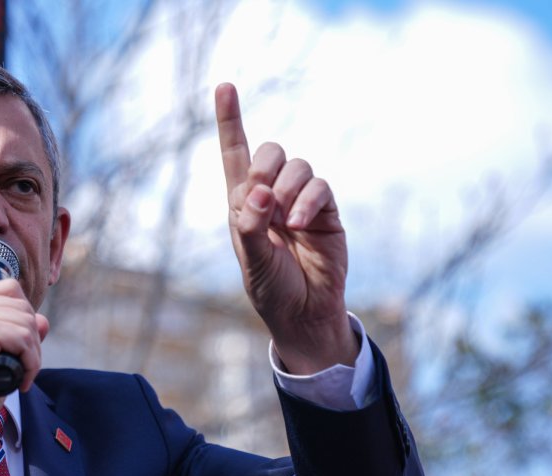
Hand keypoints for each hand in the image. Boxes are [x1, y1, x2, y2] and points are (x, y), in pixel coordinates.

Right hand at [0, 279, 46, 475]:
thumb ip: (18, 334)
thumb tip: (43, 320)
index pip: (9, 290)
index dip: (24, 319)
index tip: (20, 350)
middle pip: (21, 304)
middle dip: (32, 338)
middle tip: (24, 368)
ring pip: (25, 321)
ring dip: (33, 353)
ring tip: (21, 375)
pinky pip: (22, 338)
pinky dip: (31, 362)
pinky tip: (21, 380)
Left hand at [215, 83, 356, 372]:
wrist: (304, 313)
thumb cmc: (271, 288)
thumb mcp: (252, 261)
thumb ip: (250, 226)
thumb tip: (257, 190)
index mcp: (242, 203)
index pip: (234, 153)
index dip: (230, 119)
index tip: (225, 85)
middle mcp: (270, 196)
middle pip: (269, 151)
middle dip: (265, 165)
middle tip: (262, 196)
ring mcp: (300, 201)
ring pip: (298, 166)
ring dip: (288, 188)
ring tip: (285, 221)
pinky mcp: (326, 211)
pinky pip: (320, 187)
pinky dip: (308, 201)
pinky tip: (300, 224)